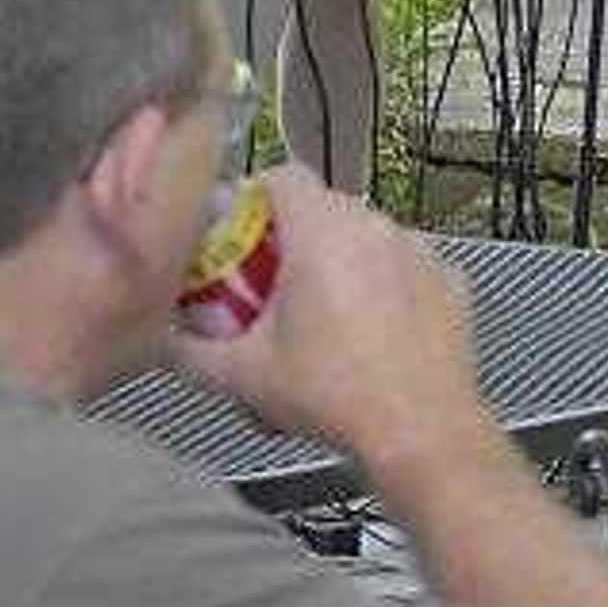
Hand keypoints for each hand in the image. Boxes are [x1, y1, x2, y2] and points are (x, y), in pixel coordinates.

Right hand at [165, 167, 488, 471]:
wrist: (420, 431)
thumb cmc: (334, 396)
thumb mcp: (241, 374)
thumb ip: (185, 350)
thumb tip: (156, 338)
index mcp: (322, 231)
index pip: (281, 175)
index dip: (252, 199)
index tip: (238, 235)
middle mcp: (376, 226)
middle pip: (323, 208)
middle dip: (292, 239)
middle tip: (268, 288)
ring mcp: (421, 251)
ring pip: (366, 238)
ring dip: (339, 263)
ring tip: (321, 318)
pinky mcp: (451, 281)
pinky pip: (405, 268)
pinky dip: (386, 287)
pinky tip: (370, 333)